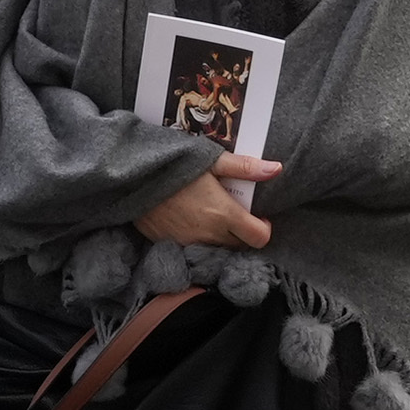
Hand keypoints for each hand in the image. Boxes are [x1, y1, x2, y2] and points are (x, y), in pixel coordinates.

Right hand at [138, 151, 279, 248]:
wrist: (133, 177)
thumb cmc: (175, 165)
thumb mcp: (211, 160)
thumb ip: (245, 167)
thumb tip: (277, 168)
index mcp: (224, 214)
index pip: (259, 238)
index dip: (263, 228)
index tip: (257, 216)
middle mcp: (209, 235)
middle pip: (240, 246)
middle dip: (243, 232)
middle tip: (234, 212)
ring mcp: (189, 243)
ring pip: (218, 249)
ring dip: (222, 237)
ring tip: (212, 215)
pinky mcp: (171, 245)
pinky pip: (194, 249)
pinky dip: (199, 239)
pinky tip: (191, 220)